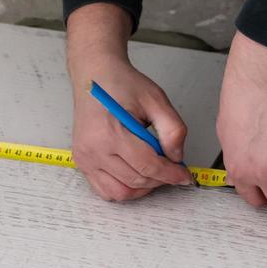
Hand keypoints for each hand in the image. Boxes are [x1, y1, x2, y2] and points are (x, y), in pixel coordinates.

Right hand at [66, 3, 192, 201]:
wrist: (95, 75)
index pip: (147, 166)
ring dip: (142, 188)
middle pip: (136, 181)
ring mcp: (85, 158)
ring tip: (154, 172)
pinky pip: (105, 190)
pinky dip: (124, 189)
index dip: (171, 174)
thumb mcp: (156, 99)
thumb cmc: (121, 84)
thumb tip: (176, 158)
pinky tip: (136, 175)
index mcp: (110, 132)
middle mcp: (93, 149)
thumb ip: (173, 130)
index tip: (184, 175)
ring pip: (120, 192)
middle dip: (160, 180)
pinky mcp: (82, 162)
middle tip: (173, 170)